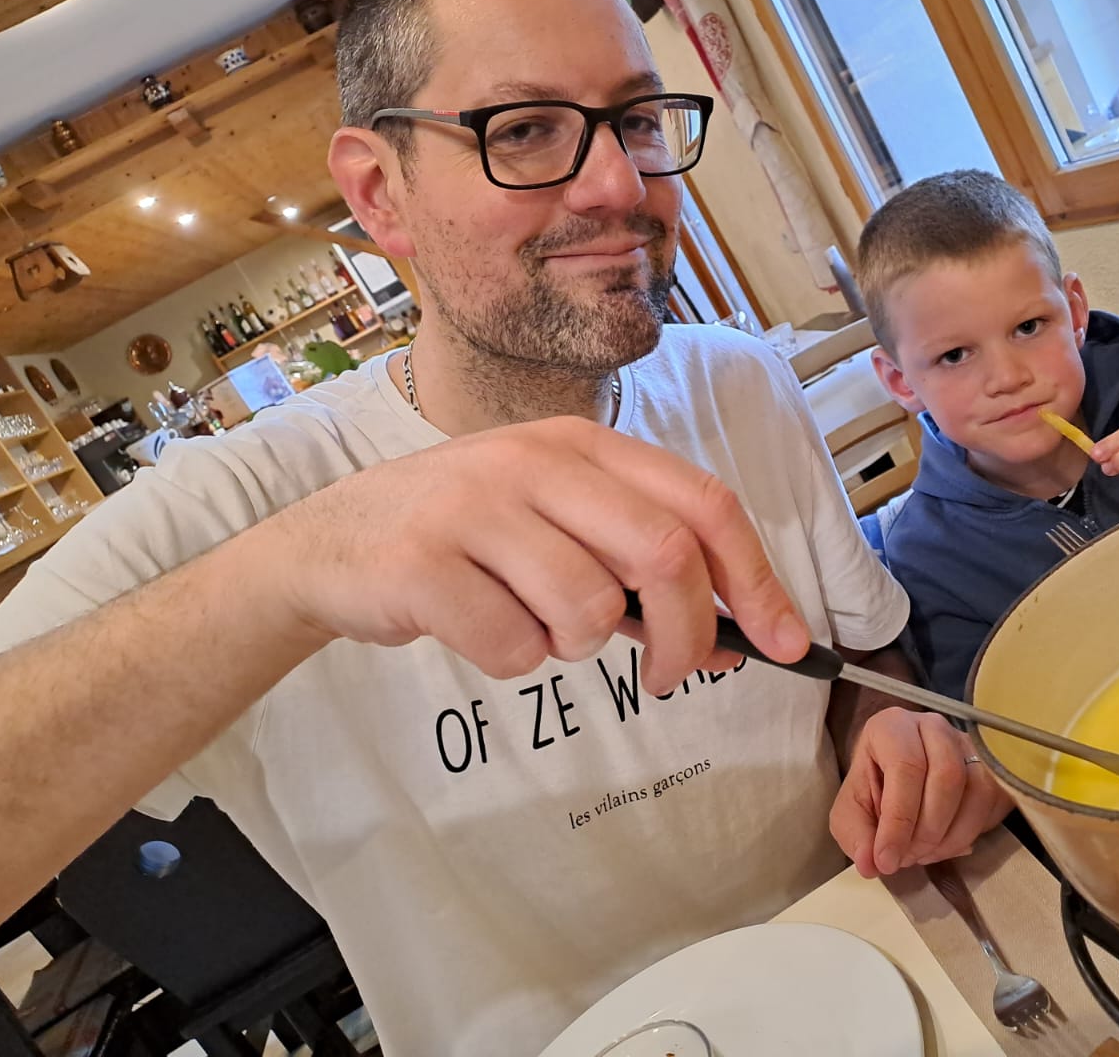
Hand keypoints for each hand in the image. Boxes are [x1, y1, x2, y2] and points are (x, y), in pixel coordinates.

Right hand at [261, 415, 808, 692]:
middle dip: (688, 634)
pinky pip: (514, 646)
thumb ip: (634, 558)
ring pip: (588, 608)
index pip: (704, 503)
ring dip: (576, 644)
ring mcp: (476, 505)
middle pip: (665, 554)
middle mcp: (535, 459)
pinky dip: (512, 660)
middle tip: (671, 676)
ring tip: (531, 622)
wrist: (327, 544)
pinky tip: (476, 626)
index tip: (790, 644)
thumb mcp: (553, 519)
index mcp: (582, 443)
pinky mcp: (423, 562)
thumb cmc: (463, 538)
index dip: (758, 579)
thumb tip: (732, 631)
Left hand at [829, 707, 1012, 877]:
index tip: (887, 860)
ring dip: (951, 837)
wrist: (898, 778)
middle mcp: (935, 727)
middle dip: (928, 831)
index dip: (899, 820)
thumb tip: (872, 864)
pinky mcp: (991, 765)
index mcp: (893, 727)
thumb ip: (857, 835)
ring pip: (977, 790)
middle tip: (909, 858)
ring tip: (925, 855)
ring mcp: (968, 743)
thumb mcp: (852, 811)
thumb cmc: (874, 786)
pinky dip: (972, 834)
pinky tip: (946, 846)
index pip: (906, 767)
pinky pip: (994, 802)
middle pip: (948, 776)